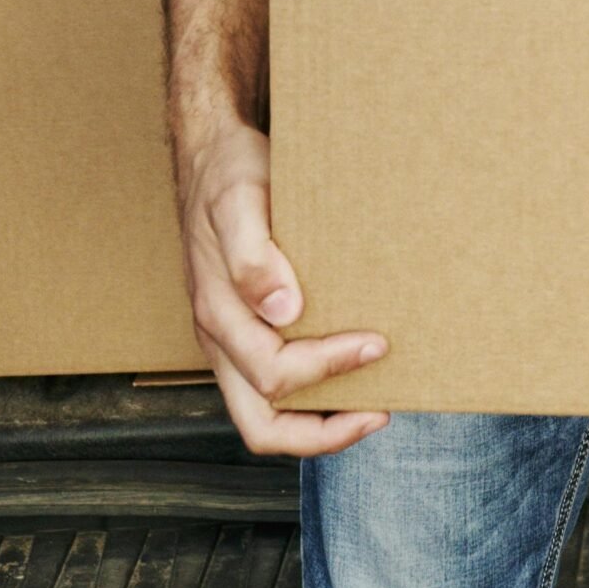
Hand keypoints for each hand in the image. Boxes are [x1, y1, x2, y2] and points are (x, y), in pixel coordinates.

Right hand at [180, 117, 390, 458]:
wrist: (209, 155)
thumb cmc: (228, 174)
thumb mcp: (240, 201)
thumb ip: (253, 257)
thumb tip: (283, 311)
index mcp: (218, 314)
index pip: (272, 373)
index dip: (326, 367)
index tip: (375, 344)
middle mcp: (219, 338)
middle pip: (261, 425)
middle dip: (323, 432)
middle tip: (379, 412)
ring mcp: (229, 339)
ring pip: (265, 415)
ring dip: (317, 424)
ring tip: (370, 408)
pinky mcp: (244, 329)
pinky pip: (271, 385)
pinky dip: (310, 396)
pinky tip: (346, 374)